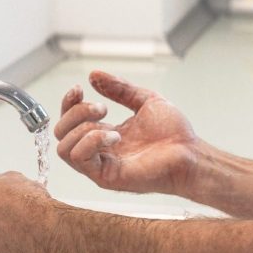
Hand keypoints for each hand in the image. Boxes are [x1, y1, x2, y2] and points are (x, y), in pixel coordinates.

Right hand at [55, 70, 203, 195]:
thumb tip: (93, 75)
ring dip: (81, 128)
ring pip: (64, 148)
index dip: (68, 103)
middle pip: (61, 133)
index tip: (79, 89)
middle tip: (102, 108)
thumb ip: (119, 88)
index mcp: (105, 134)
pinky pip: (80, 159)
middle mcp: (99, 151)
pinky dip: (91, 141)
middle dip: (75, 113)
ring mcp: (101, 166)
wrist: (191, 154)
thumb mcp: (145, 100)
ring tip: (109, 122)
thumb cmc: (174, 133)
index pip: (70, 122)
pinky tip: (114, 136)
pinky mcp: (106, 177)